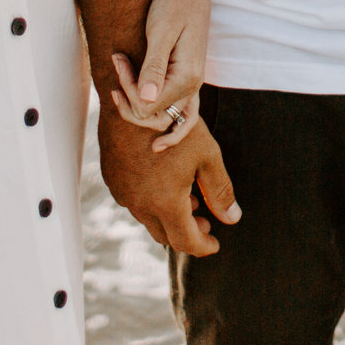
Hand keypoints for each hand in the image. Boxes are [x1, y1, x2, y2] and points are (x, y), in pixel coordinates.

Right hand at [98, 107, 238, 256]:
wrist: (134, 98)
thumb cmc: (173, 123)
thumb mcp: (206, 155)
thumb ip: (219, 190)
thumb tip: (232, 218)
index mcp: (165, 204)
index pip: (185, 242)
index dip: (203, 247)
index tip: (215, 243)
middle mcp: (140, 204)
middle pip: (165, 235)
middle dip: (186, 232)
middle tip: (204, 220)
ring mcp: (122, 192)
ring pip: (147, 218)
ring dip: (167, 215)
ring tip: (187, 198)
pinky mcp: (112, 178)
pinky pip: (132, 201)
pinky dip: (150, 201)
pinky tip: (162, 182)